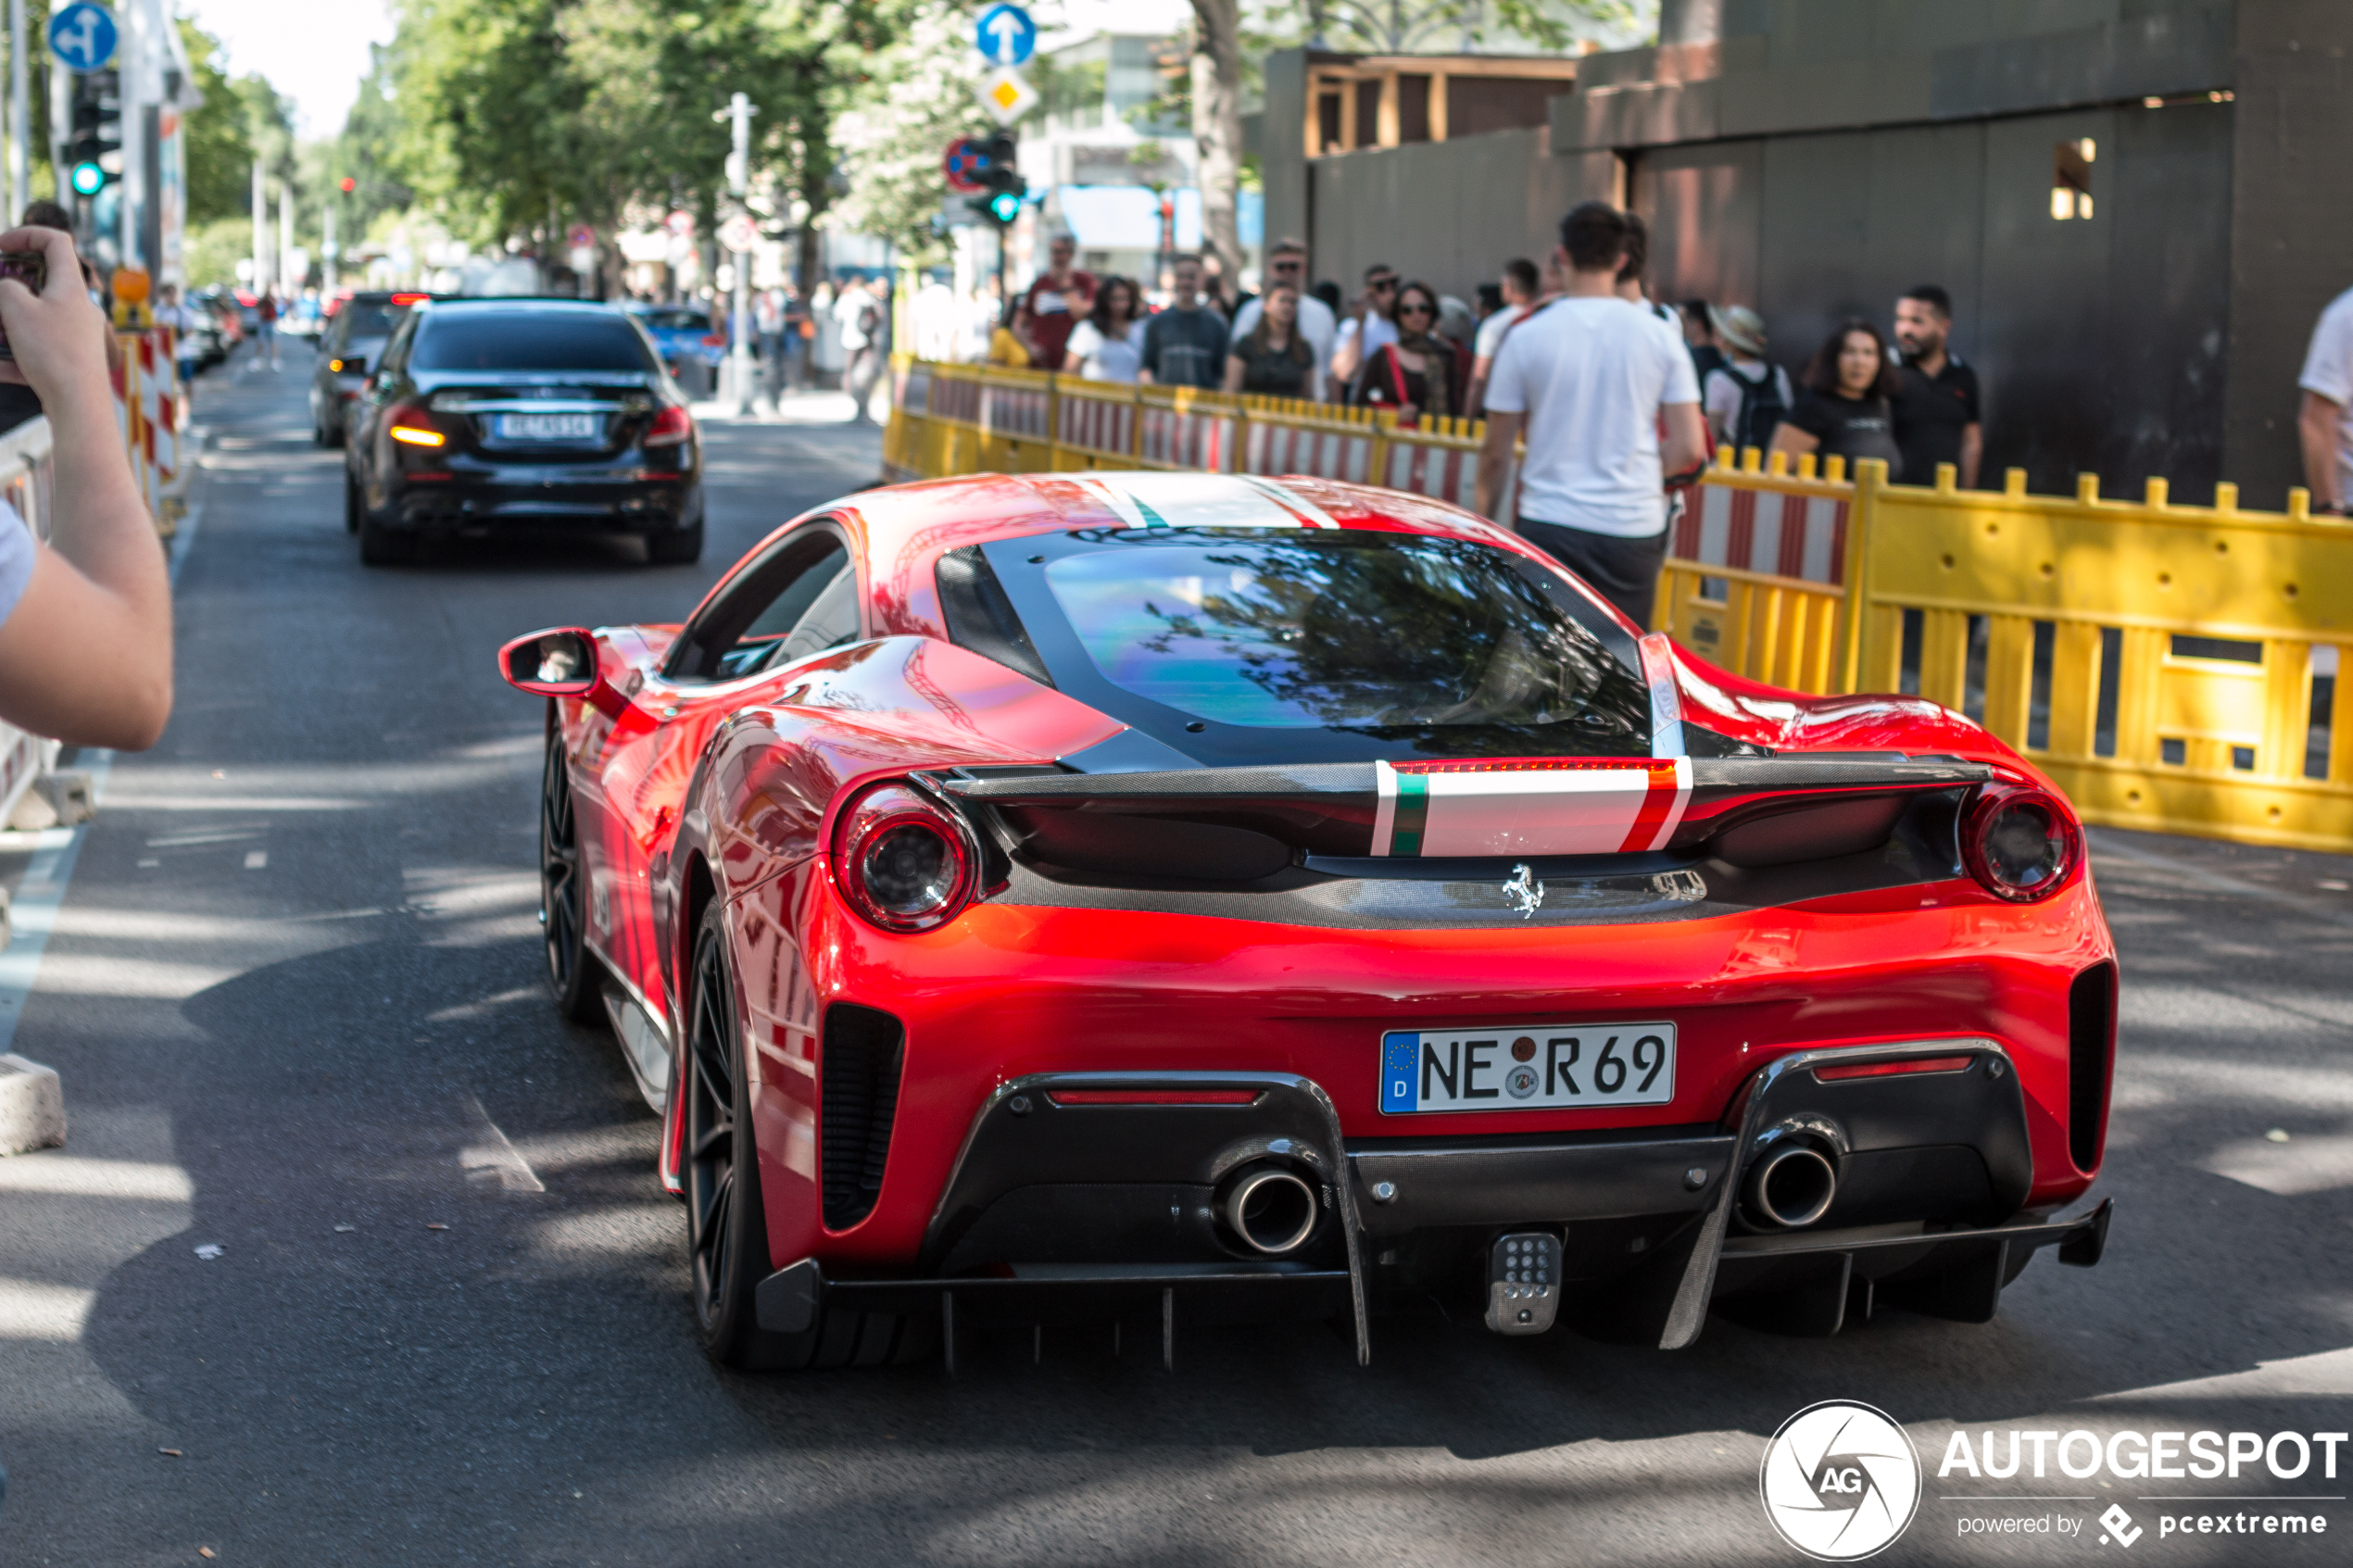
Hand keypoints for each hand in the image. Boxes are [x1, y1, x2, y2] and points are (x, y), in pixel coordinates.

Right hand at [0, 227, 108, 413]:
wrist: (80, 405)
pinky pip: (37, 351)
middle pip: (42, 284)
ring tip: (0, 338)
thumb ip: (5, 287)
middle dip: (9, 290)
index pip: (56, 242)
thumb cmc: (53, 352)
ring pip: (35, 320)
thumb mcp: (16, 308)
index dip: (26, 234)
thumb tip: (9, 288)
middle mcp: (80, 308)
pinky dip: (14, 357)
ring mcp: (79, 335)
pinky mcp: (73, 360)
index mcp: (72, 287)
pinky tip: (0, 370)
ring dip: (8, 326)